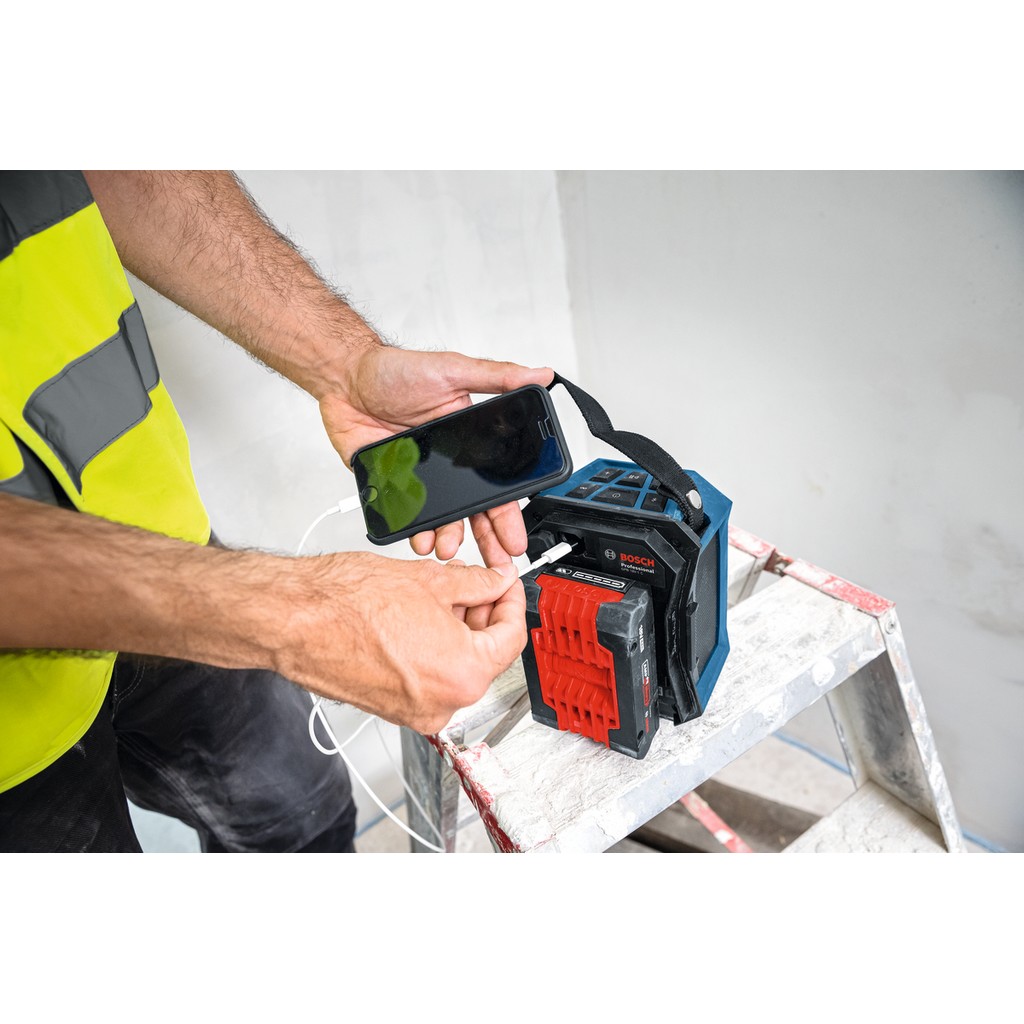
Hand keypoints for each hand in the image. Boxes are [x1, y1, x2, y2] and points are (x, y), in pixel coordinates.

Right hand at [279, 553, 525, 733]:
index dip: (511, 601)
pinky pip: (428, 678)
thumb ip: (476, 583)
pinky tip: (419, 617)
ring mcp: (415, 710)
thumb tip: (495, 581)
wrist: (292, 620)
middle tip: (475, 583)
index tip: (505, 583)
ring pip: (456, 667)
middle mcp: (443, 703)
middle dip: (483, 615)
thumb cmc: (345, 604)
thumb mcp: (429, 580)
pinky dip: (433, 649)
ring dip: (458, 631)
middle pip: (485, 655)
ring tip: (439, 595)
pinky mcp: (392, 708)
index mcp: (462, 673)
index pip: (511, 636)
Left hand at [320, 346, 552, 565]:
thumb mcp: (453, 370)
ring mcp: (420, 478)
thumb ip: (497, 376)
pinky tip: (419, 538)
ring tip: (448, 549)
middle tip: (496, 563)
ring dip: (448, 537)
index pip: (496, 486)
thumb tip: (539, 374)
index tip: (516, 539)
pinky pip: (405, 515)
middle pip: (473, 512)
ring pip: (440, 519)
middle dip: (486, 541)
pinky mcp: (391, 484)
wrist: (346, 379)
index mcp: (469, 442)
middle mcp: (447, 465)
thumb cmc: (396, 371)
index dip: (507, 515)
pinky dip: (412, 530)